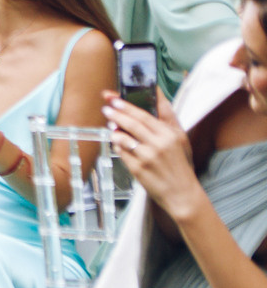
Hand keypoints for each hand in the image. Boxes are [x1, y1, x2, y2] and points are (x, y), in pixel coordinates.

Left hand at [104, 91, 209, 222]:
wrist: (181, 193)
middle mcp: (159, 144)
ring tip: (111, 125)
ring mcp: (147, 157)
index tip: (115, 98)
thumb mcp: (180, 138)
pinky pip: (121, 151)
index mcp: (170, 134)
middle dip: (116, 113)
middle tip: (107, 108)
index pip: (145, 114)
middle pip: (132, 123)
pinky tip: (117, 142)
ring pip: (123, 137)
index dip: (127, 105)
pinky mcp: (137, 168)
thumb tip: (156, 94)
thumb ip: (167, 117)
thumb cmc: (180, 164)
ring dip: (114, 130)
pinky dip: (117, 145)